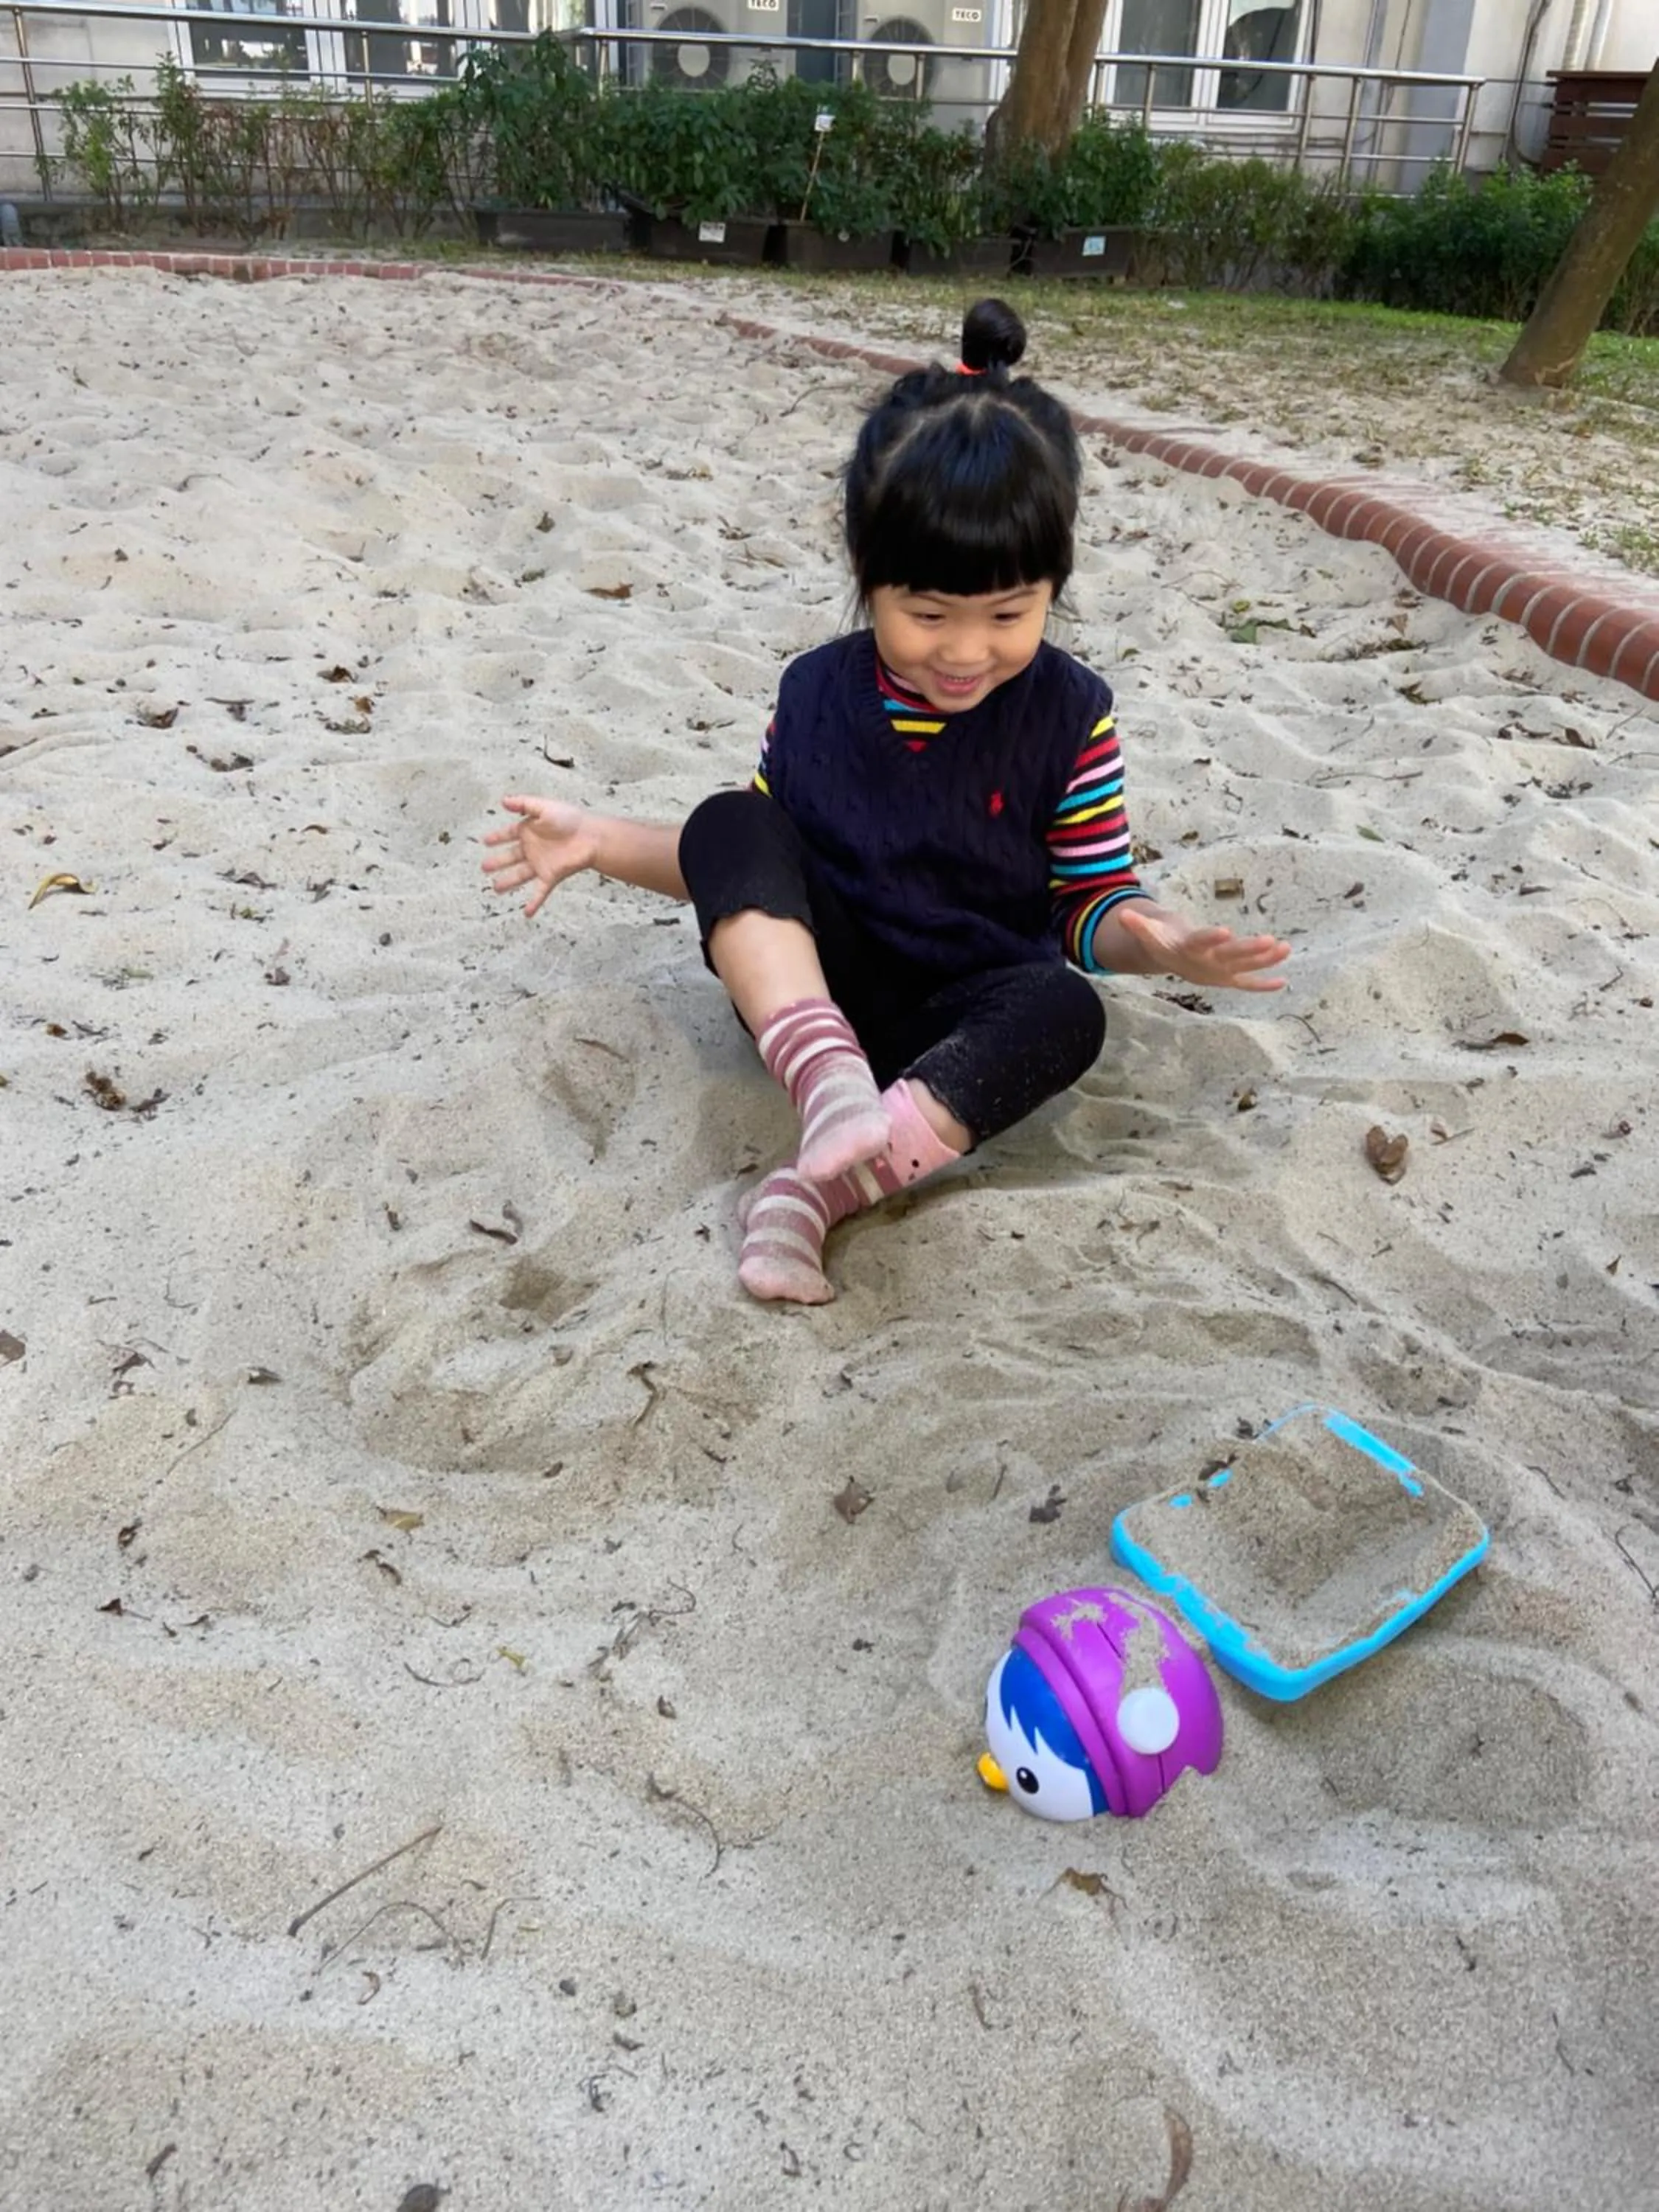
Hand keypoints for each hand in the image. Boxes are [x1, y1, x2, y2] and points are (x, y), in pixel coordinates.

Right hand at [481, 794, 601, 917]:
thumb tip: (504, 801)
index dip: (497, 837)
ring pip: (520, 875)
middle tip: (484, 867)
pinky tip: (527, 913)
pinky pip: (539, 892)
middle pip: (511, 857)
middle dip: (497, 862)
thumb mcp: (544, 807)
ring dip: (508, 882)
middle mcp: (533, 848)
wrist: (590, 837)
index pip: (509, 834)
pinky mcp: (550, 876)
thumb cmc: (571, 820)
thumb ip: (524, 803)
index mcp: (530, 831)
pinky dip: (533, 903)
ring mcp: (541, 864)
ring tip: (496, 888)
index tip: (486, 841)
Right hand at [1115, 902, 1289, 992]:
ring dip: (1266, 960)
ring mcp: (1219, 972)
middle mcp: (1206, 964)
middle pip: (1229, 957)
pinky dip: (1263, 984)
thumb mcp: (1149, 932)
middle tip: (1269, 940)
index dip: (1212, 938)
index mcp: (1188, 950)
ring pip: (1245, 967)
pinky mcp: (1227, 977)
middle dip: (1249, 949)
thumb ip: (1138, 925)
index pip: (1200, 943)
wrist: (1168, 959)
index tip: (1227, 931)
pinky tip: (1282, 981)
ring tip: (1286, 948)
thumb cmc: (1162, 939)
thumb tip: (1122, 914)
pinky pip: (1247, 983)